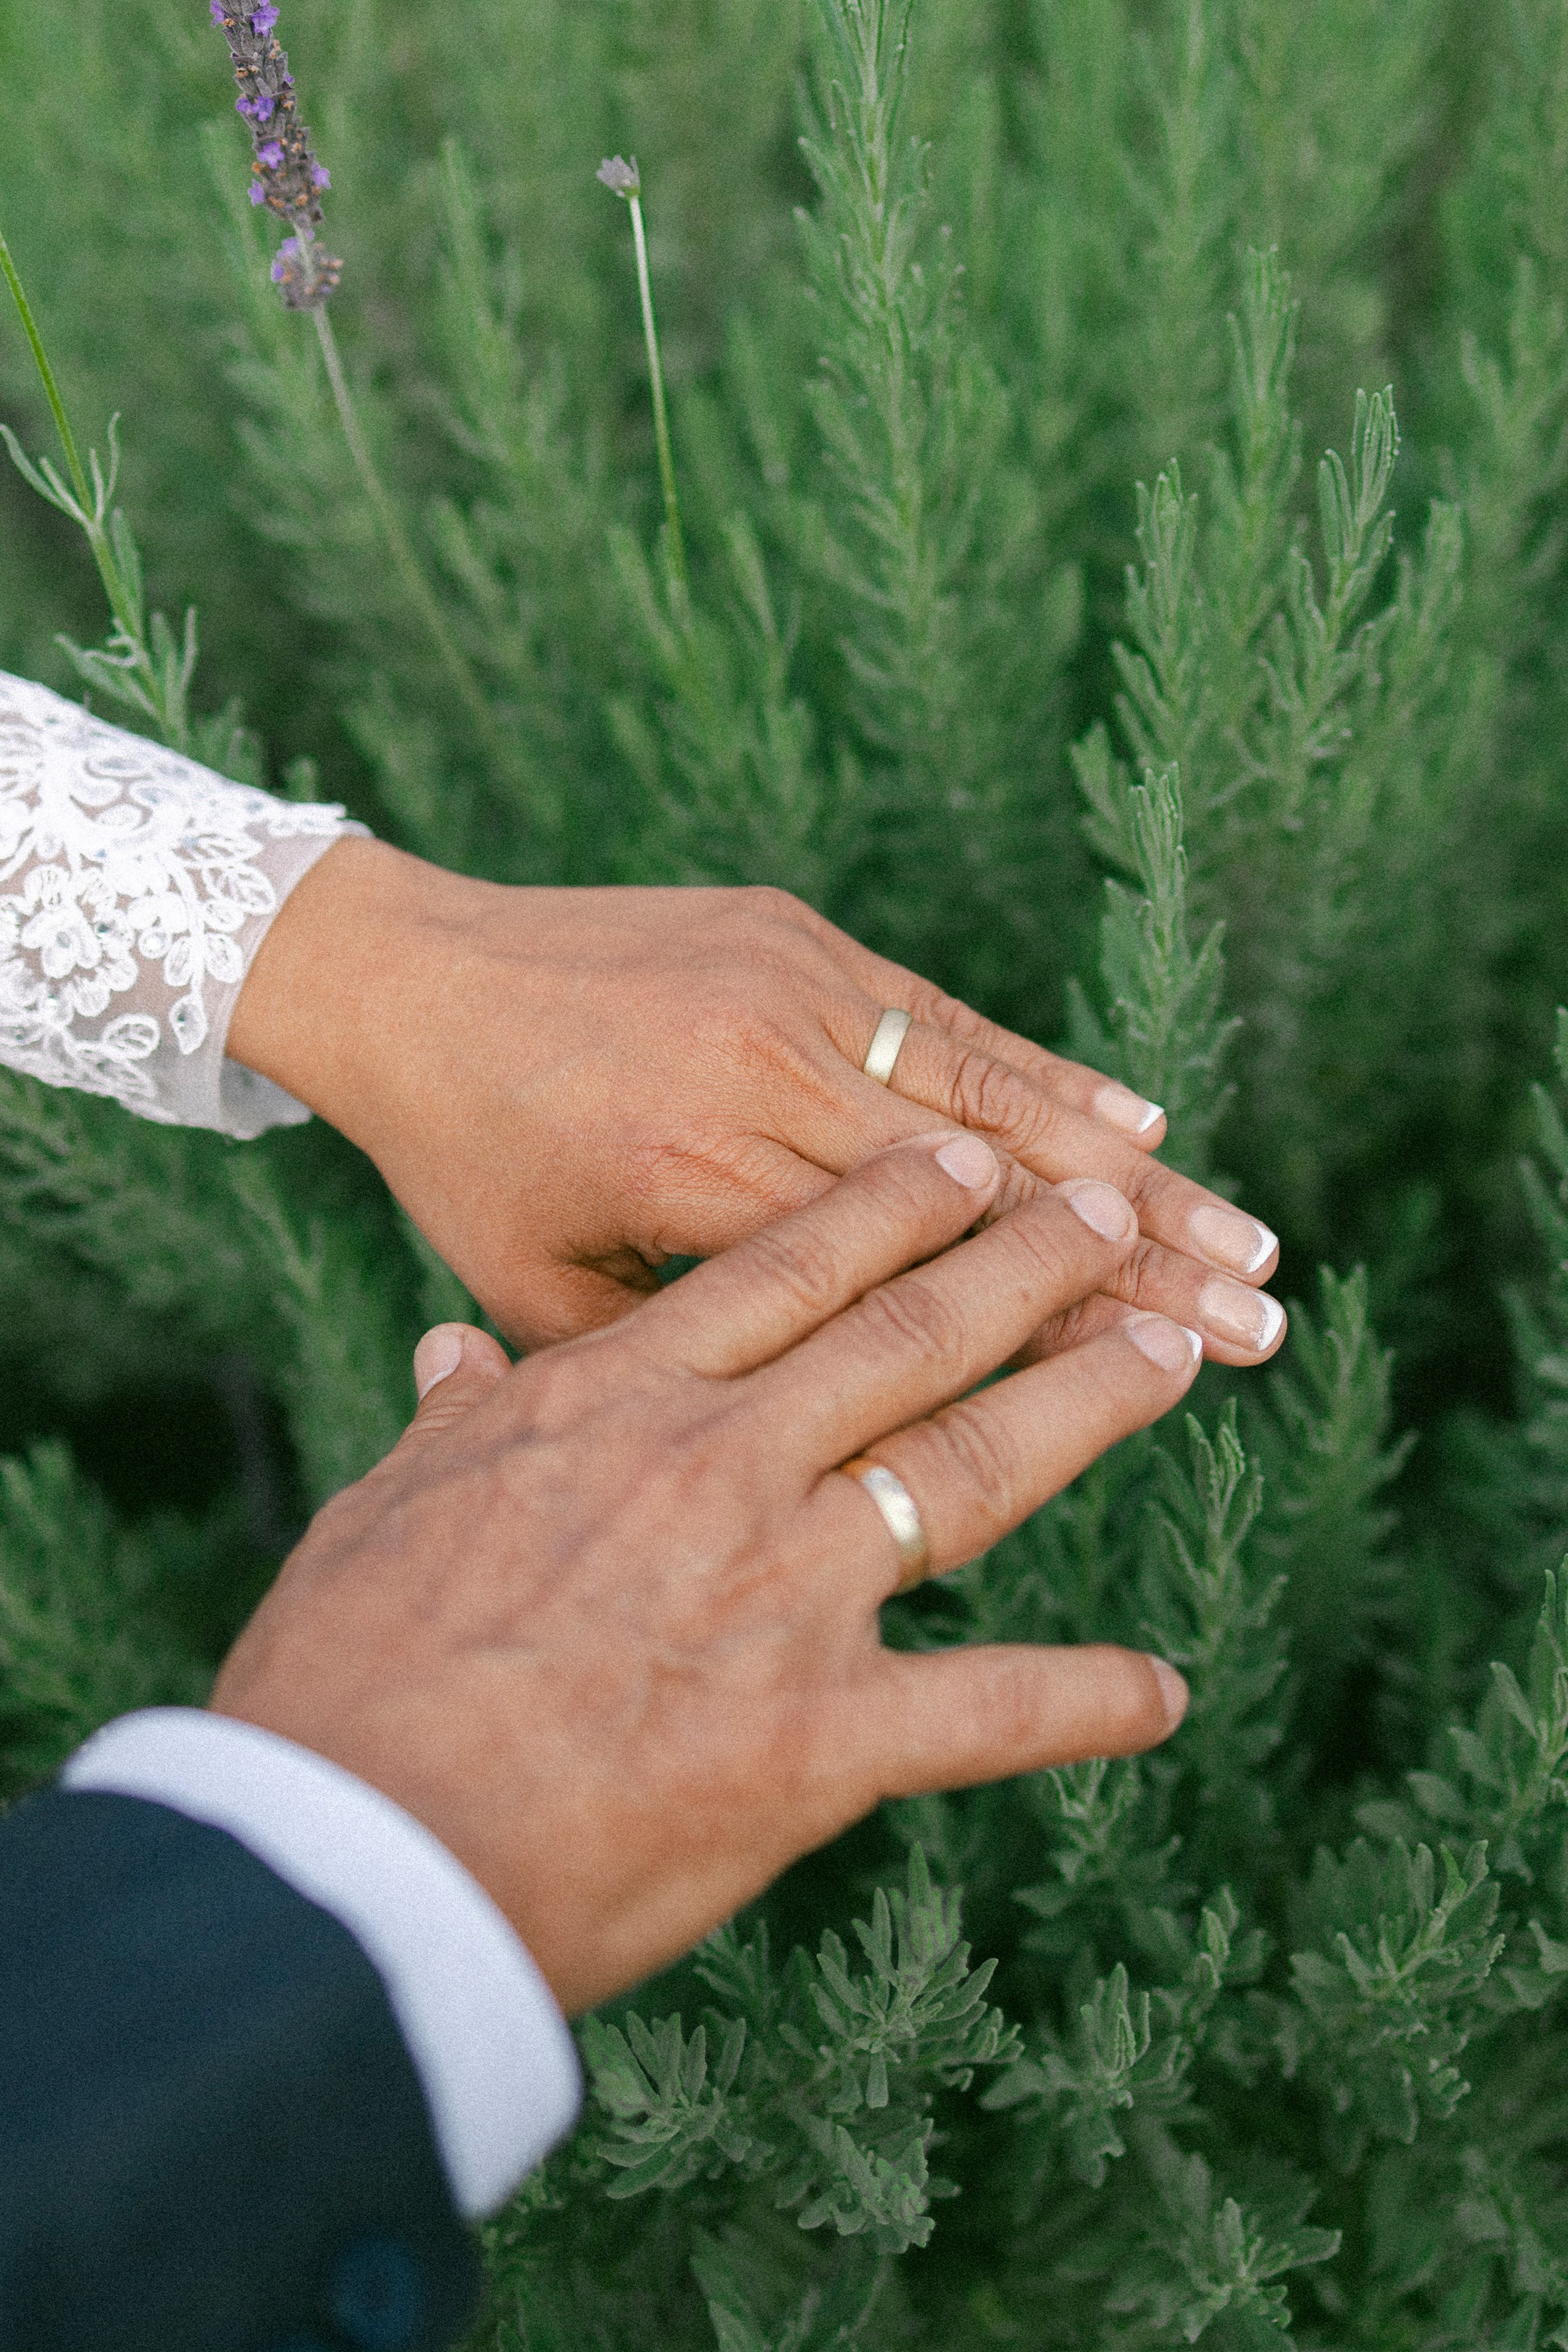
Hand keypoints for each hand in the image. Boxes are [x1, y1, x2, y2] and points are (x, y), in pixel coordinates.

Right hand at [212, 1133, 1197, 2013]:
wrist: (357, 1843)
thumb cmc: (347, 1678)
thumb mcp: (384, 1510)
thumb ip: (451, 1424)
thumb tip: (454, 1357)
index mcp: (615, 1406)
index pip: (781, 1273)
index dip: (890, 1210)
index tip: (963, 1161)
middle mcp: (723, 1470)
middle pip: (907, 1338)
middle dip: (1022, 1265)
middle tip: (1111, 1216)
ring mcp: (785, 1594)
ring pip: (971, 1467)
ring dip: (1085, 1402)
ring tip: (1172, 1349)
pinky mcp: (823, 1738)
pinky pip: (990, 1710)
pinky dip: (1085, 1703)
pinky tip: (1162, 1695)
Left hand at [226, 841, 1283, 1358]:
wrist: (398, 973)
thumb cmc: (463, 1161)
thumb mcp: (540, 1292)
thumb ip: (671, 1361)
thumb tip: (798, 1460)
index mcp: (699, 1188)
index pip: (914, 1278)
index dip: (1057, 1330)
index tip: (1171, 1376)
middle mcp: (762, 1080)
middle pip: (990, 1190)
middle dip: (1141, 1257)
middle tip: (1260, 1316)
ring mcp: (787, 991)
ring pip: (993, 1097)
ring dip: (1130, 1168)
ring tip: (1244, 1230)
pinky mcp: (794, 937)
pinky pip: (941, 1016)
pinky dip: (1044, 1073)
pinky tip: (1139, 1117)